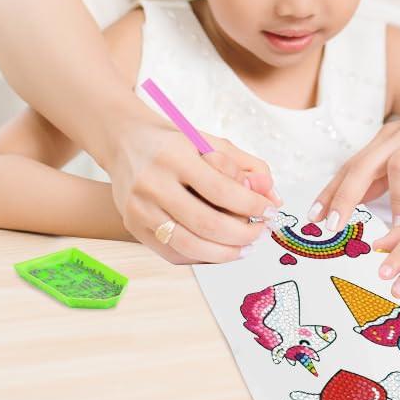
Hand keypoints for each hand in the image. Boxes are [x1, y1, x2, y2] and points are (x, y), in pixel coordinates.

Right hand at [100, 110, 281, 264]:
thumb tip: (273, 198)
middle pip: (206, 223)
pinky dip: (202, 257)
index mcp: (174, 156)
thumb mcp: (211, 142)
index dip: (251, 206)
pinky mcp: (133, 227)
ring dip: (225, 253)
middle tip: (261, 233)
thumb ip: (246, 166)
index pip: (221, 190)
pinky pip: (173, 254)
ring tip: (246, 247)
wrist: (125, 142)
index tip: (270, 211)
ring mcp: (139, 209)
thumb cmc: (175, 142)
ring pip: (189, 246)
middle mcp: (152, 184)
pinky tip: (220, 250)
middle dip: (242, 234)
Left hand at [311, 93, 399, 229]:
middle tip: (337, 224)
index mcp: (389, 138)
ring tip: (398, 225)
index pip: (352, 165)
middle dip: (348, 194)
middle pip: (366, 163)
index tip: (314, 218)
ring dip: (397, 198)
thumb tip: (352, 199)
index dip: (331, 191)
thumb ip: (384, 175)